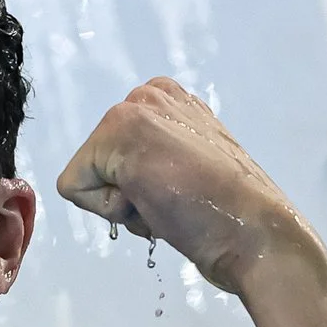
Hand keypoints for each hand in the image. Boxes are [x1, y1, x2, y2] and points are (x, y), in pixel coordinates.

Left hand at [55, 78, 320, 294]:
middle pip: (95, 163)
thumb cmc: (226, 213)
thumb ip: (160, 156)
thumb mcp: (189, 166)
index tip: (178, 192)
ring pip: (84, 175)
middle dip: (124, 192)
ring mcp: (133, 108)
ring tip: (167, 200)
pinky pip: (74, 188)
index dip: (134, 187)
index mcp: (168, 100)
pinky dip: (108, 209)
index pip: (111, 154)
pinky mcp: (116, 133)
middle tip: (172, 199)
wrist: (252, 232)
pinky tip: (153, 201)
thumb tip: (133, 172)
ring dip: (119, 203)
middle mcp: (150, 94)